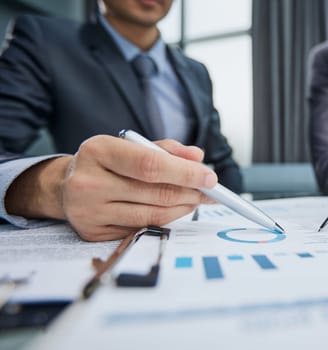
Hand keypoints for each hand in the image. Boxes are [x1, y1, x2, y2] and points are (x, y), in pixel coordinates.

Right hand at [5, 135, 216, 240]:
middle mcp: (88, 182)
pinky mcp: (93, 233)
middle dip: (190, 192)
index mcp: (98, 150)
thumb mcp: (129, 146)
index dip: (184, 172)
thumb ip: (165, 149)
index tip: (210, 177)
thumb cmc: (106, 163)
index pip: (150, 164)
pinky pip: (140, 229)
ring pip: (151, 215)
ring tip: (195, 200)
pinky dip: (163, 220)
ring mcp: (88, 211)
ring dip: (181, 208)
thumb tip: (198, 157)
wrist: (65, 186)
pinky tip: (173, 211)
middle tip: (210, 192)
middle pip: (154, 192)